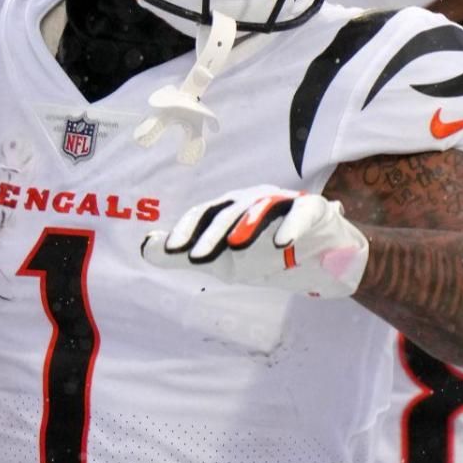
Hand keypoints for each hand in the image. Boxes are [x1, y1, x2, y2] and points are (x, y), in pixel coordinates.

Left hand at [139, 185, 368, 298]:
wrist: (319, 262)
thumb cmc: (264, 256)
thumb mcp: (222, 263)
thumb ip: (184, 257)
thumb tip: (144, 248)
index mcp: (230, 209)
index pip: (204, 214)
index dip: (186, 229)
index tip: (172, 250)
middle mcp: (254, 199)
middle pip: (229, 211)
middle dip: (211, 234)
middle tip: (196, 256)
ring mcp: (284, 201)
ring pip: (263, 206)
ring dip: (247, 224)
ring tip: (234, 246)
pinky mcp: (314, 208)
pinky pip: (302, 211)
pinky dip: (292, 224)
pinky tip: (282, 242)